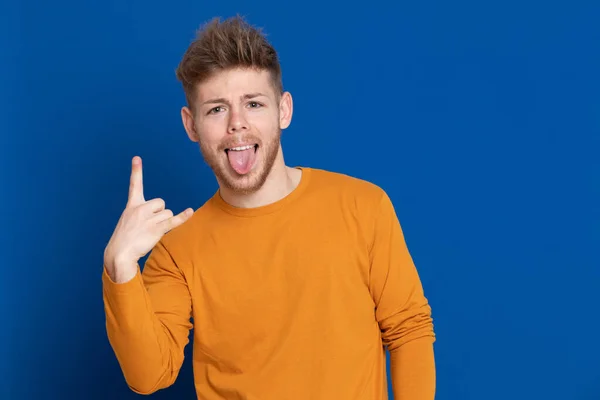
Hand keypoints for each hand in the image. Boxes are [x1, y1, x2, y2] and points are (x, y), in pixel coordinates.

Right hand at [103, 156, 192, 282]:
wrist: (119, 253)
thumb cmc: (125, 238)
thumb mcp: (129, 220)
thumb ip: (142, 212)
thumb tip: (162, 212)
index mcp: (132, 205)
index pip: (135, 185)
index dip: (136, 171)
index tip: (137, 158)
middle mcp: (140, 209)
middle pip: (161, 203)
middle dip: (159, 213)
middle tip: (148, 225)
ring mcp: (149, 218)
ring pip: (167, 213)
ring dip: (163, 222)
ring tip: (150, 232)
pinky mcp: (157, 228)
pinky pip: (173, 220)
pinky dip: (183, 217)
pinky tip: (190, 212)